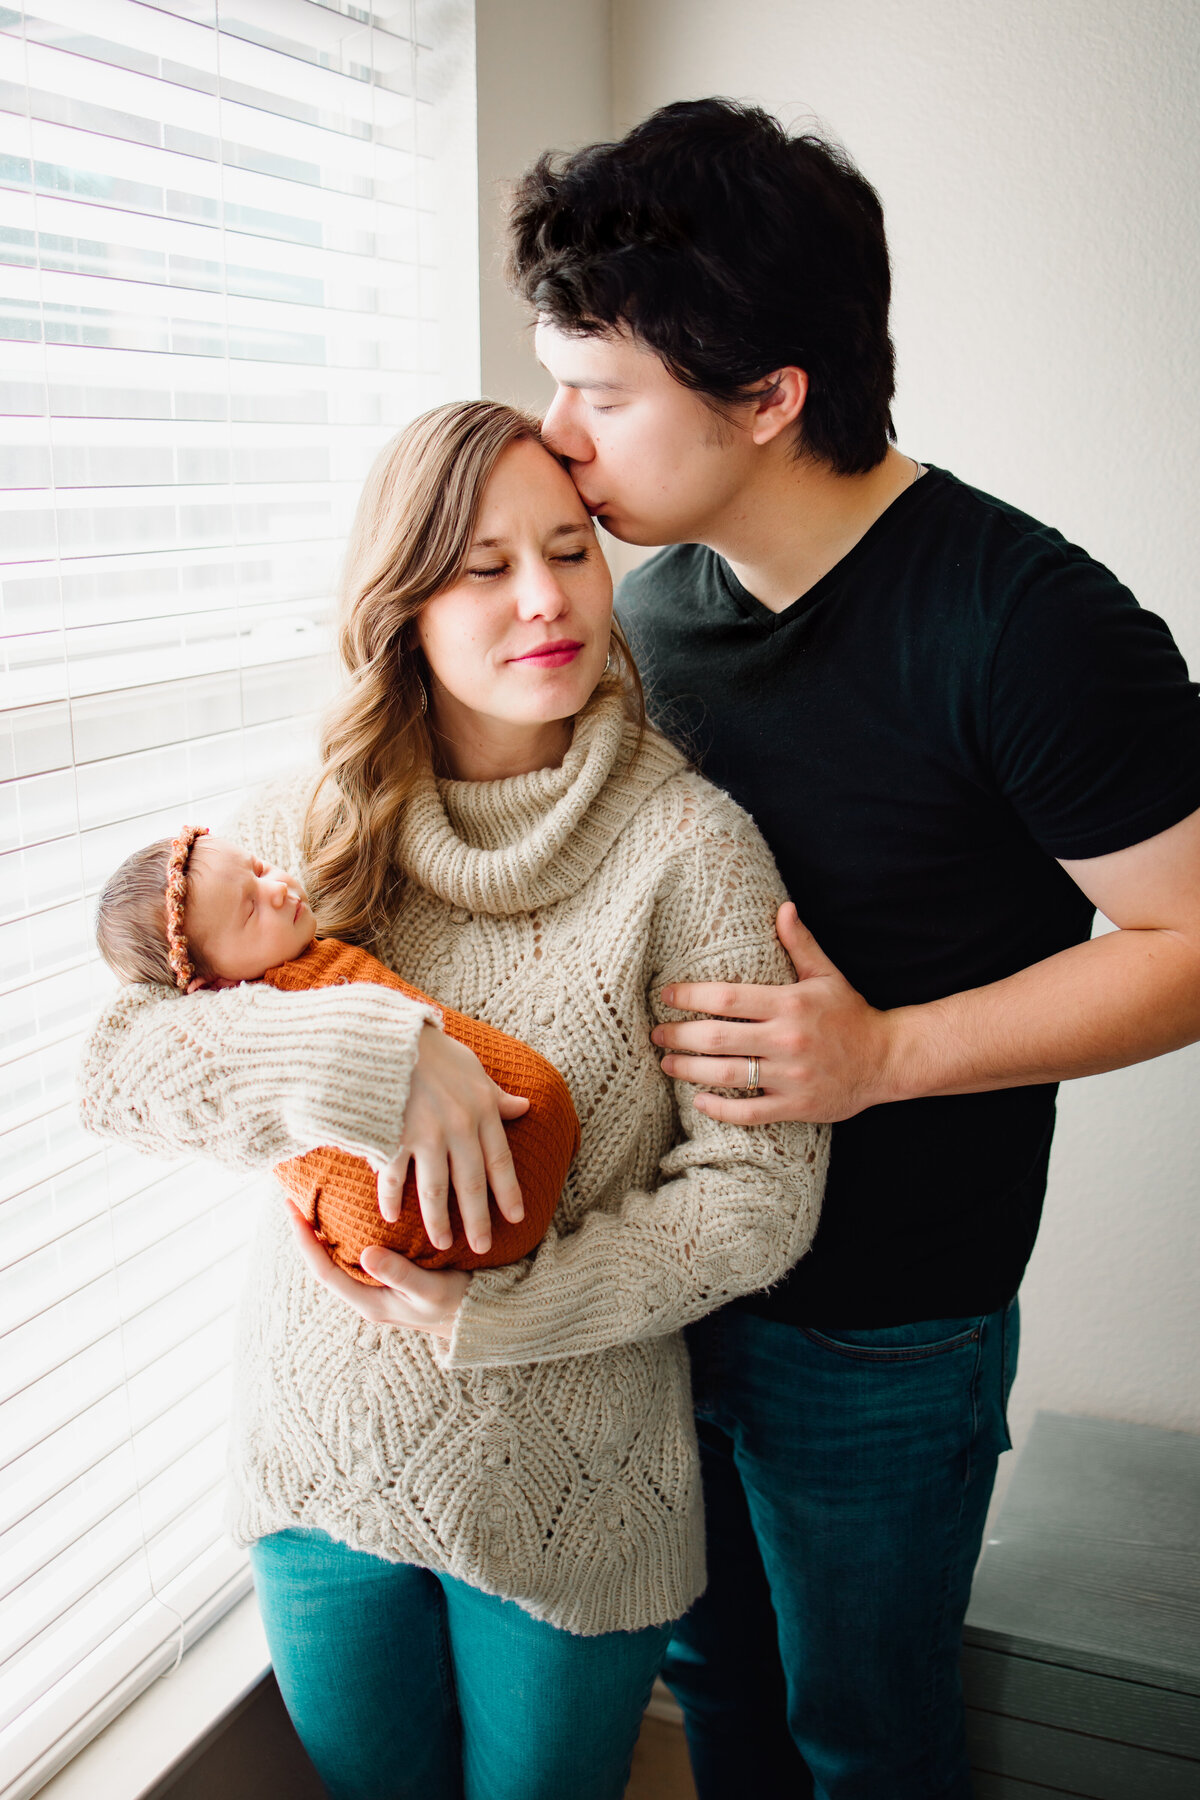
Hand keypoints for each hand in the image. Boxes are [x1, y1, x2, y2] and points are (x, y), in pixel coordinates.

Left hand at [288, 1201, 468, 1339]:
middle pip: (325, 1265)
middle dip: (308, 1234)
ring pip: (339, 1260)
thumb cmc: (459, 1304)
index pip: (325, 1271)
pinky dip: (346, 1234)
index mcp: (371, 1303)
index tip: (293, 1210)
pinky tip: (349, 1214)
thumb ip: (400, 1273)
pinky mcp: (388, 1280)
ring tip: (315, 1202)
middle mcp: (368, 1297)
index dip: (305, 1242)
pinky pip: (357, 1256)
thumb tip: (366, 1253)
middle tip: (296, 1198)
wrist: (481, 1319)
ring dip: (324, 1233)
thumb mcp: (432, 1290)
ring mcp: (377, 1290)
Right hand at [378, 1024, 528, 1255]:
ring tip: (443, 1243)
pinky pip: (393, 1175)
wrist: (388, 1037)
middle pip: (471, 1184)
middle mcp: (458, 1127)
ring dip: (439, 1220)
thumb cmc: (432, 1050)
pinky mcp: (393, 1135)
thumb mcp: (474, 1069)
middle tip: (483, 1249)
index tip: (516, 1219)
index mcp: (482, 1110)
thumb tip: (524, 1108)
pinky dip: (391, 1198)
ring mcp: (425, 1134)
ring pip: (436, 1189)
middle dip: (478, 1220)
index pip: (501, 1161)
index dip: (509, 1193)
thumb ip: (496, 1096)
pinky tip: (391, 1217)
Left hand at [651, 903, 896, 1123]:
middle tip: (656, 1034)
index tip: (666, 996)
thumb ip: (800, 944)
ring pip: (727, 1075)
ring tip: (667, 1063)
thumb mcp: (826, 975)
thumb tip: (783, 907)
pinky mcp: (796, 1105)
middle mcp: (787, 1040)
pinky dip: (720, 1108)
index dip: (690, 997)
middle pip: (718, 1038)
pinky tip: (698, 1100)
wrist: (887, 1059)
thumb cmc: (850, 1014)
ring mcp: (791, 1076)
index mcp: (790, 1004)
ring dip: (689, 1070)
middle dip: (679, 1036)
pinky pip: (750, 1111)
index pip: (727, 998)